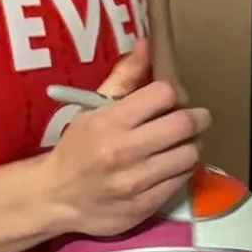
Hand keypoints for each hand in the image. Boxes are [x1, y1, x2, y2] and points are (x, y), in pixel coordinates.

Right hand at [44, 43, 208, 237]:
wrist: (55, 197)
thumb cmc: (76, 149)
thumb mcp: (91, 110)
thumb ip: (122, 79)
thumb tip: (147, 46)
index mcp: (109, 122)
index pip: (164, 94)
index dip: (175, 93)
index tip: (173, 99)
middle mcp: (124, 151)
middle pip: (184, 124)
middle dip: (197, 118)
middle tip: (195, 118)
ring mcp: (136, 181)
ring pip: (189, 154)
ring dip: (192, 145)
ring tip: (182, 143)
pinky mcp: (145, 205)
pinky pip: (182, 180)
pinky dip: (183, 169)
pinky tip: (171, 165)